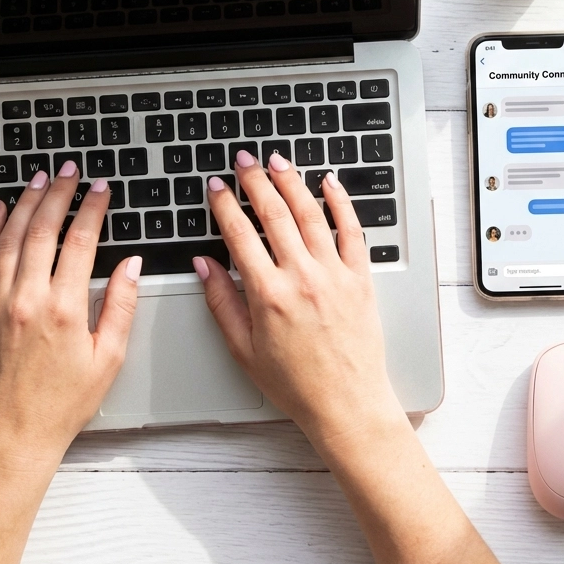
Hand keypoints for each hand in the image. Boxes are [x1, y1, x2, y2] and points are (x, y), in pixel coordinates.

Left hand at [0, 163, 138, 474]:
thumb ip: (121, 306)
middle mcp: (27, 300)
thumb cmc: (63, 403)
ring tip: (40, 180)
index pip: (80, 242)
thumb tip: (131, 266)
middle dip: (58, 193)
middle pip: (43, 229)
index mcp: (64, 309)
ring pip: (10, 238)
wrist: (14, 434)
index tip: (101, 190)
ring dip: (26, 203)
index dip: (93, 209)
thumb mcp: (109, 358)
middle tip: (70, 172)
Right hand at [195, 150, 403, 449]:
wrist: (346, 403)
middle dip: (255, 180)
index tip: (217, 187)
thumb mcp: (243, 350)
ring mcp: (333, 274)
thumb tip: (204, 264)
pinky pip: (351, 230)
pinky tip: (329, 182)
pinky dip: (341, 202)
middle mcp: (301, 277)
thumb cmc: (295, 383)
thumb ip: (221, 302)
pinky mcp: (360, 277)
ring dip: (291, 182)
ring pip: (310, 213)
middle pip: (274, 214)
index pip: (239, 235)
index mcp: (268, 295)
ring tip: (277, 161)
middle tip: (244, 161)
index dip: (225, 205)